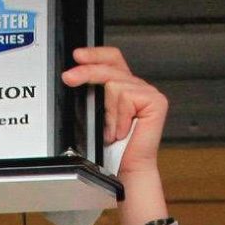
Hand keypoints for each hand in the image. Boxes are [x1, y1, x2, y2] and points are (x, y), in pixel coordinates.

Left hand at [60, 47, 170, 224]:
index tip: (77, 56)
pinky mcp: (156, 101)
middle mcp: (138, 87)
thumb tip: (75, 75)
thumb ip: (94, 93)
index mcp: (126, 87)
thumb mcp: (97, 115)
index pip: (112, 59)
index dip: (96, 54)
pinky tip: (124, 131)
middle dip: (87, 72)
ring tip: (113, 131)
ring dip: (108, 111)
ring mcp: (149, 93)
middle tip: (69, 78)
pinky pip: (126, 96)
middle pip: (111, 66)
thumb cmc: (112, 149)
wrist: (125, 170)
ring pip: (115, 84)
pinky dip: (119, 116)